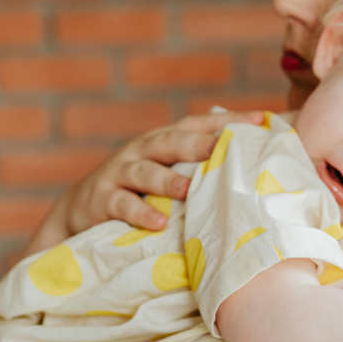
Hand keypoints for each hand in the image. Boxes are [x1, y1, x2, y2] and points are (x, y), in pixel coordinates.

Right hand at [62, 111, 263, 233]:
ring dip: (167, 181)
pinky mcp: (100, 199)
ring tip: (188, 190)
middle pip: (170, 141)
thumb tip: (257, 165)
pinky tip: (158, 222)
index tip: (262, 118)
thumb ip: (201, 167)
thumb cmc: (142, 191)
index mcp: (165, 140)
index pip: (200, 124)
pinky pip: (121, 204)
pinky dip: (140, 213)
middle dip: (196, 143)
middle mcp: (142, 149)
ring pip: (145, 172)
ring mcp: (119, 172)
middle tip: (219, 148)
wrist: (81, 209)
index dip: (229, 119)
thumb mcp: (169, 172)